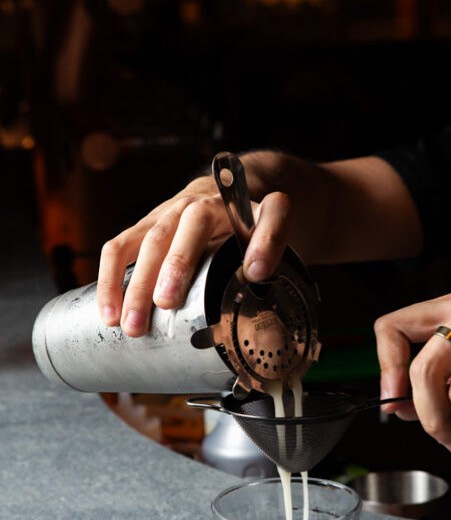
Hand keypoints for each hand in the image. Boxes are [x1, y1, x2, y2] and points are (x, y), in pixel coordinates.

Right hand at [96, 169, 293, 336]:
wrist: (220, 196)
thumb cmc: (244, 221)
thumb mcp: (270, 226)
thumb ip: (273, 242)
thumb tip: (258, 272)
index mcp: (232, 205)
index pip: (254, 216)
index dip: (260, 240)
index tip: (256, 272)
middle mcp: (193, 205)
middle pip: (178, 231)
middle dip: (170, 268)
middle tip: (165, 304)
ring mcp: (163, 216)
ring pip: (140, 242)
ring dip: (129, 284)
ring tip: (126, 323)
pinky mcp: (142, 230)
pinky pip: (117, 250)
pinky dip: (109, 281)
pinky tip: (107, 313)